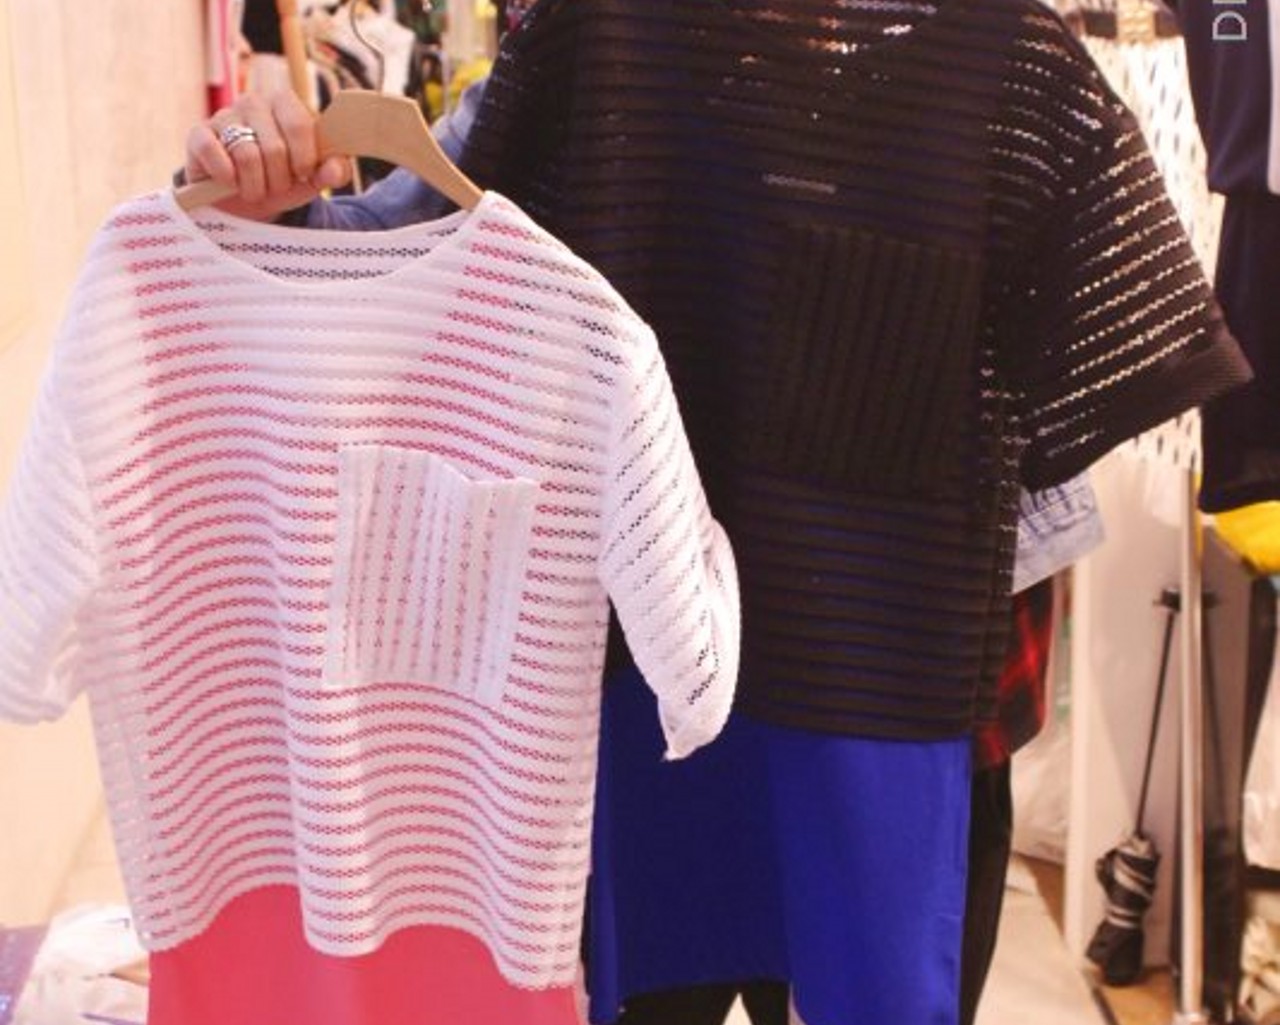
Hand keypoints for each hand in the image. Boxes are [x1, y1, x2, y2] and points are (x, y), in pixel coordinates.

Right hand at [183, 89, 352, 220]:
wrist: (243, 200)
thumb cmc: (283, 181)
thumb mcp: (312, 179)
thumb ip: (332, 171)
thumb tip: (335, 169)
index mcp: (285, 103)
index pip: (300, 125)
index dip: (304, 158)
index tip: (302, 175)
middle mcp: (253, 102)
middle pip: (274, 148)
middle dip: (278, 180)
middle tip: (275, 187)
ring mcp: (224, 115)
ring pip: (246, 156)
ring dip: (254, 186)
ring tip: (255, 190)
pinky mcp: (199, 134)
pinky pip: (214, 154)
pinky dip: (226, 177)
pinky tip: (230, 182)